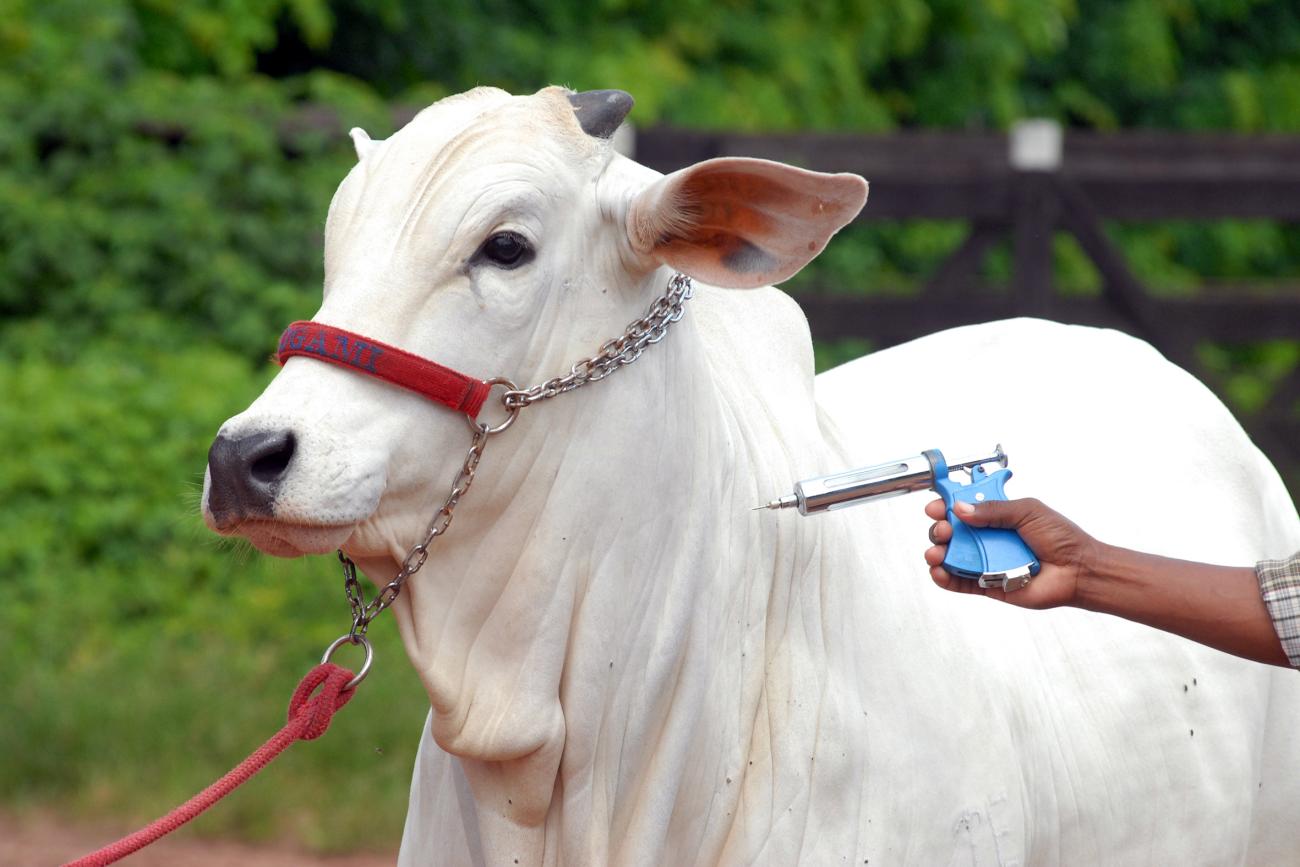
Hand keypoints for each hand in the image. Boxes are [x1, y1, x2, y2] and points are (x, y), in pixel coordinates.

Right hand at [923, 497, 1098, 608]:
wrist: (1078, 571)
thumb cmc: (1061, 539)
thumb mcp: (1028, 512)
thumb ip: (994, 509)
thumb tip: (961, 508)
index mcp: (997, 515)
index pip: (964, 506)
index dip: (947, 504)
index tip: (938, 504)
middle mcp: (988, 537)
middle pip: (952, 531)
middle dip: (941, 528)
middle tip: (945, 529)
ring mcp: (985, 561)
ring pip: (950, 556)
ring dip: (937, 552)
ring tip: (938, 552)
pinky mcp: (986, 584)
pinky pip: (959, 582)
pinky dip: (944, 577)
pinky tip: (939, 571)